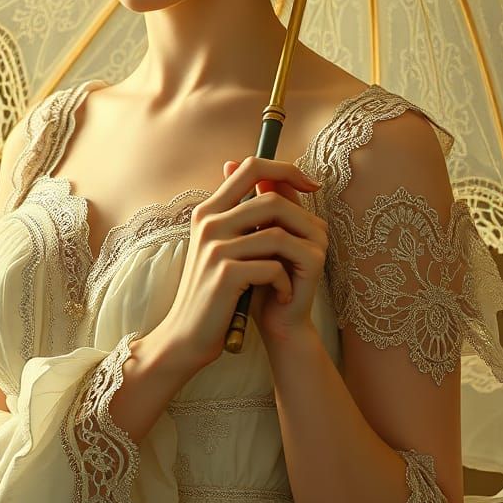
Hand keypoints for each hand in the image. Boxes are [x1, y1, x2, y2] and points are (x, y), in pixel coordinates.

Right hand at [156, 155, 327, 372]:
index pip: (251, 167)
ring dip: (295, 257)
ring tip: (294, 274)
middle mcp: (209, 223)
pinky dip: (285, 283)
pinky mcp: (225, 275)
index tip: (311, 184)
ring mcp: (215, 248)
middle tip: (315, 240)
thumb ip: (241, 214)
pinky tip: (282, 294)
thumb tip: (265, 176)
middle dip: (301, 220)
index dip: (286, 169)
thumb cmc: (214, 289)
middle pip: (270, 199)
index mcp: (209, 210)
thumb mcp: (224, 245)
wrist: (187, 335)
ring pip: (276, 235)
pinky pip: (273, 268)